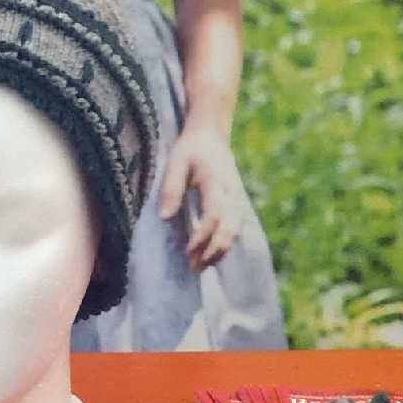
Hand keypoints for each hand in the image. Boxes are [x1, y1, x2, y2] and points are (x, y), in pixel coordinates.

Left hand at [158, 124, 253, 271]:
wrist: (211, 134)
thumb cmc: (191, 148)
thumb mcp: (176, 161)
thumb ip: (172, 188)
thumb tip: (165, 217)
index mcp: (217, 182)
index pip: (214, 215)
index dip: (202, 235)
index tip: (187, 250)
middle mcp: (231, 193)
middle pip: (229, 229)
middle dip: (212, 251)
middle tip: (193, 267)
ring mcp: (237, 199)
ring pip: (234, 232)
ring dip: (219, 251)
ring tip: (199, 266)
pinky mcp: (236, 204)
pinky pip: (234, 228)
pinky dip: (223, 244)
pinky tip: (209, 255)